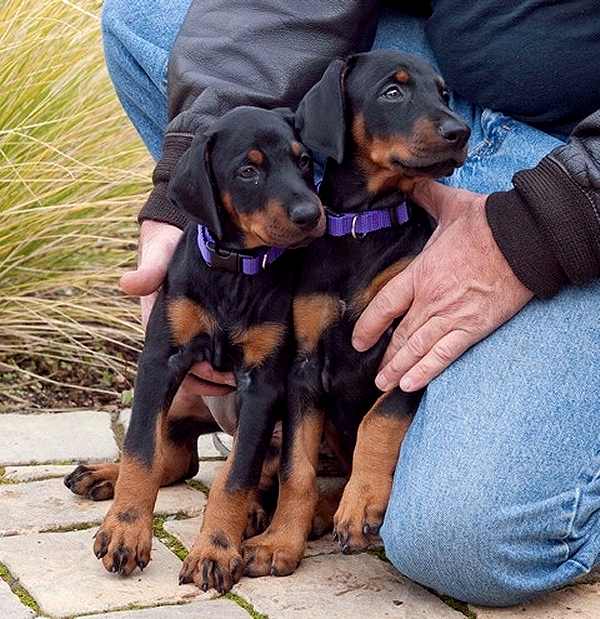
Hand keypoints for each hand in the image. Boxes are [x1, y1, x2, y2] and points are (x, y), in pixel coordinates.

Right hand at [120, 220, 235, 395]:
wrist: (183, 228)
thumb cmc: (167, 242)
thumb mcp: (160, 252)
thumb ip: (150, 269)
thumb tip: (127, 285)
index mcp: (160, 324)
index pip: (174, 364)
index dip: (196, 376)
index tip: (220, 377)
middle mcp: (178, 331)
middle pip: (195, 371)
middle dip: (216, 379)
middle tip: (241, 378)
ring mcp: (196, 326)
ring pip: (210, 362)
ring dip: (226, 372)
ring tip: (248, 372)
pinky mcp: (213, 319)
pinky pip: (223, 344)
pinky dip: (237, 353)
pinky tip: (255, 352)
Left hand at [352, 180, 533, 391]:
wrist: (524, 239)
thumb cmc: (486, 224)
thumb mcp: (450, 206)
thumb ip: (425, 197)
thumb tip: (408, 182)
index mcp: (420, 274)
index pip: (385, 306)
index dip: (368, 326)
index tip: (358, 341)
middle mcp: (430, 300)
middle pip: (400, 335)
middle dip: (385, 357)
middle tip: (374, 374)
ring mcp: (452, 316)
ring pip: (418, 349)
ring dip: (399, 369)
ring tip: (385, 384)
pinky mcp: (474, 328)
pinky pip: (445, 355)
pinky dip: (427, 371)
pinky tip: (411, 385)